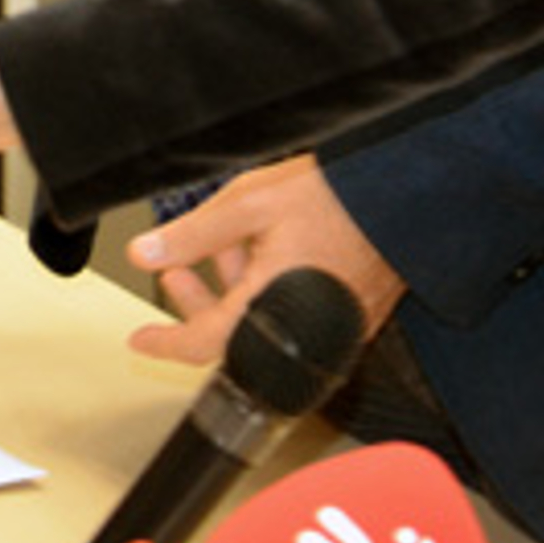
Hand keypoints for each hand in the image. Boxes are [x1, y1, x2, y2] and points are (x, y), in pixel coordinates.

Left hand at [120, 156, 405, 364]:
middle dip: (198, 304)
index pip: (204, 344)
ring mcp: (331, 331)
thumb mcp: (249, 204)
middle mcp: (302, 332)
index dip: (166, 343)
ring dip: (233, 291)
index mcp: (270, 308)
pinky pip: (296, 318)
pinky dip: (268, 292)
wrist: (401, 198)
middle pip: (233, 337)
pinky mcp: (351, 318)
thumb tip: (146, 253)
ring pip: (264, 323)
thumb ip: (193, 234)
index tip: (142, 341)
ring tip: (222, 248)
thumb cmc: (335, 198)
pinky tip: (265, 253)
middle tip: (175, 275)